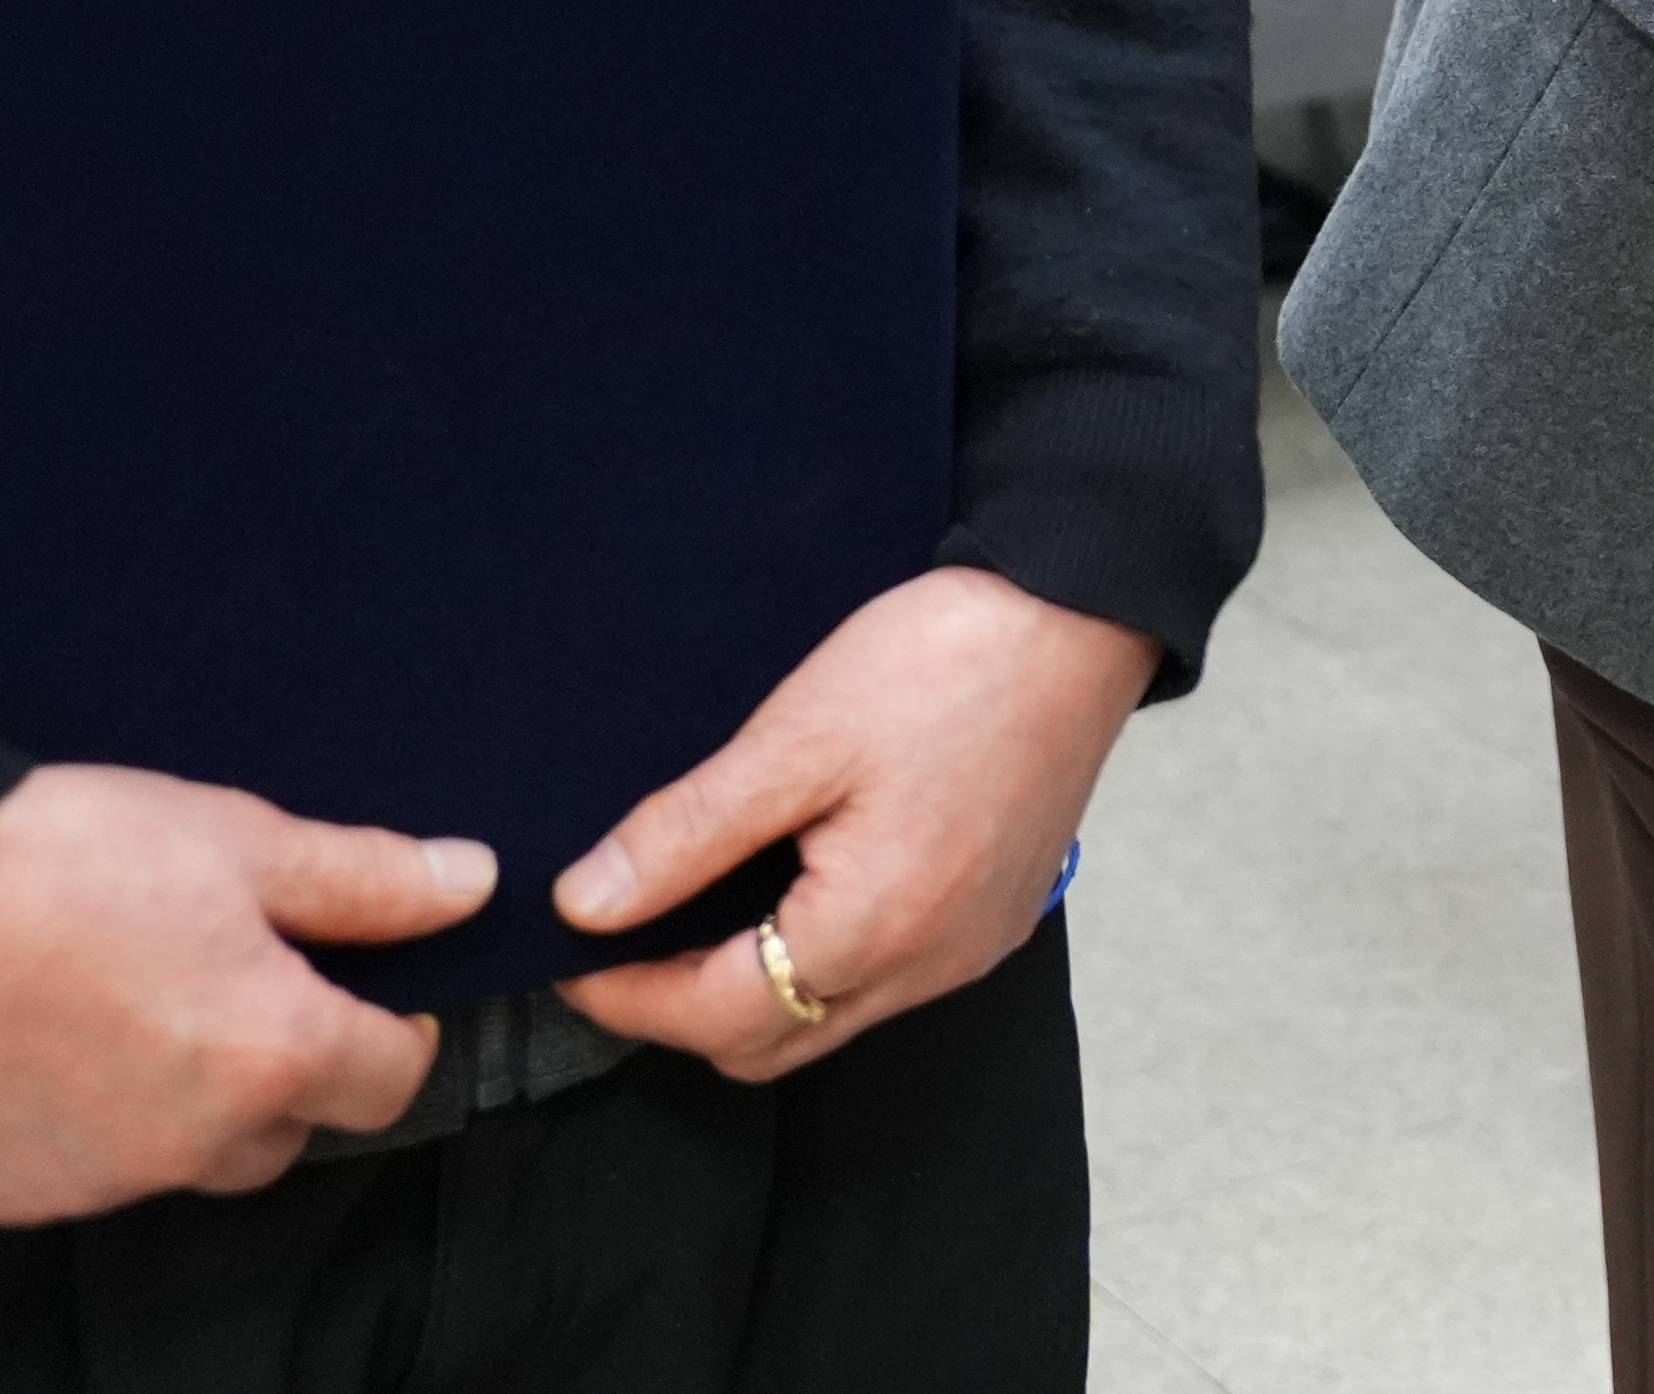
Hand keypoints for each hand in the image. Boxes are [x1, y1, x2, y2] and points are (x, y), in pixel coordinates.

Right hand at [0, 767, 477, 1225]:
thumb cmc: (61, 856)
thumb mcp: (241, 841)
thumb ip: (367, 881)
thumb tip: (470, 886)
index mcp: (269, 1058)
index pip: (390, 1082)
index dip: (391, 1030)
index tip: (363, 987)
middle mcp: (186, 1143)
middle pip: (284, 1133)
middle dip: (286, 1073)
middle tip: (238, 985)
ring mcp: (86, 1180)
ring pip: (179, 1159)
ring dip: (182, 1104)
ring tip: (133, 1002)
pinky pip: (77, 1174)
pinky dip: (83, 1125)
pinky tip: (50, 1044)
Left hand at [557, 567, 1155, 1081]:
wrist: (1084, 609)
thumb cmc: (950, 660)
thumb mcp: (797, 735)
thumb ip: (687, 832)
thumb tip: (588, 903)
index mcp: (874, 926)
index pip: (712, 1014)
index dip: (623, 995)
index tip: (569, 955)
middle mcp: (929, 963)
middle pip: (768, 1045)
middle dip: (682, 1010)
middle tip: (625, 941)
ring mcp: (970, 946)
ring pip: (828, 1020)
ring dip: (752, 991)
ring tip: (704, 911)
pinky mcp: (996, 915)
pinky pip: (886, 982)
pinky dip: (819, 964)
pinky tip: (799, 891)